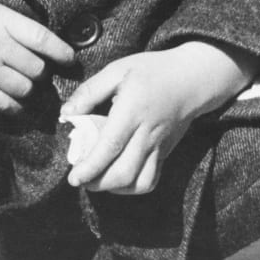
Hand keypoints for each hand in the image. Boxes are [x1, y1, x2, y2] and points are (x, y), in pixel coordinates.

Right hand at [0, 0, 74, 112]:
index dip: (62, 51)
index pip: (43, 39)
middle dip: (45, 71)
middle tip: (43, 70)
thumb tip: (37, 36)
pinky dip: (17, 107)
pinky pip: (5, 105)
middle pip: (38, 69)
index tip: (71, 58)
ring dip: (32, 89)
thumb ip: (11, 20)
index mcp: (1, 22)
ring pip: (26, 89)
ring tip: (29, 84)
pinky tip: (20, 104)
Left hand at [60, 41, 257, 194]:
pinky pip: (152, 180)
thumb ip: (90, 92)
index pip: (110, 147)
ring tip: (97, 181)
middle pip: (123, 172)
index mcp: (132, 112)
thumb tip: (66, 114)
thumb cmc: (153, 71)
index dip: (90, 167)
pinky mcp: (166, 152)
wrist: (194, 78)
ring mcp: (159, 146)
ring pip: (139, 182)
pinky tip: (118, 179)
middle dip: (98, 184)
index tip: (73, 178)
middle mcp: (147, 134)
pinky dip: (133, 187)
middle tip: (80, 180)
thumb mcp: (118, 70)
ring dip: (115, 189)